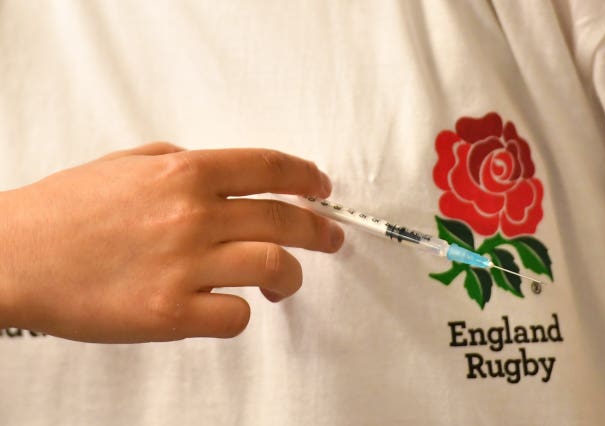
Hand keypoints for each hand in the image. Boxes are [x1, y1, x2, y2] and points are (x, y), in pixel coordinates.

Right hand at [0, 143, 342, 341]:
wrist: (15, 256)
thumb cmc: (65, 211)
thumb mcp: (126, 163)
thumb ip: (178, 160)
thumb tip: (219, 172)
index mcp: (185, 172)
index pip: (270, 167)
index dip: (306, 177)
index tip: (322, 188)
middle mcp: (194, 214)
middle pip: (286, 219)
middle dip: (320, 229)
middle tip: (331, 237)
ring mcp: (186, 265)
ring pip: (276, 267)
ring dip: (292, 276)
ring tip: (287, 281)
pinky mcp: (173, 313)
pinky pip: (237, 315)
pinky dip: (242, 312)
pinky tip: (230, 305)